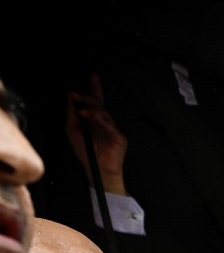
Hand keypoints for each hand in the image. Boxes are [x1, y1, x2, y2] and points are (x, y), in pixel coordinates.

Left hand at [66, 74, 127, 194]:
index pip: (95, 102)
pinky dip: (101, 120)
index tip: (93, 77)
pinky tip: (92, 117)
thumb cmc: (86, 153)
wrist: (97, 170)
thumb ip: (72, 115)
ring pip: (105, 113)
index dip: (95, 89)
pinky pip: (111, 126)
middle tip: (78, 94)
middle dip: (89, 97)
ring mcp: (113, 130)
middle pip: (100, 105)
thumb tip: (70, 99)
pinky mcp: (119, 138)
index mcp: (95, 121)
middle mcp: (104, 123)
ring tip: (82, 111)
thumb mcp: (73, 131)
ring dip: (92, 110)